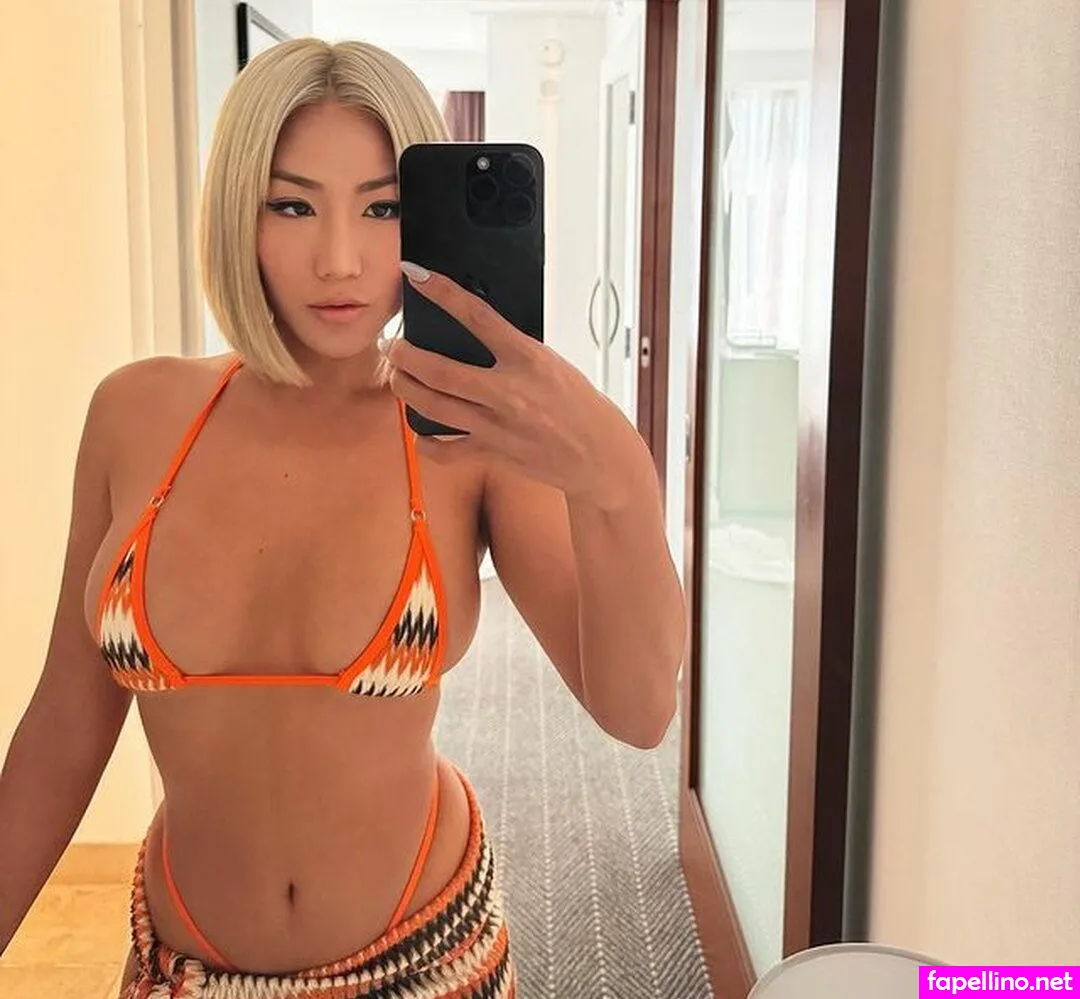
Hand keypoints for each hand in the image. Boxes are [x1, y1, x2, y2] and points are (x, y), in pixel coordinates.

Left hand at [381, 261, 648, 507]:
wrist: (600, 455)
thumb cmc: (579, 405)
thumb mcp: (551, 365)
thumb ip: (513, 353)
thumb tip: (473, 333)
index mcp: (528, 359)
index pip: (478, 316)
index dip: (443, 293)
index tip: (416, 274)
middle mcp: (509, 392)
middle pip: (439, 370)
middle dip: (406, 355)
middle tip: (393, 345)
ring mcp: (497, 426)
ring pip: (433, 406)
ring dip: (406, 389)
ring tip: (398, 377)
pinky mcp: (493, 453)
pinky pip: (446, 450)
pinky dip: (427, 441)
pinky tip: (421, 430)